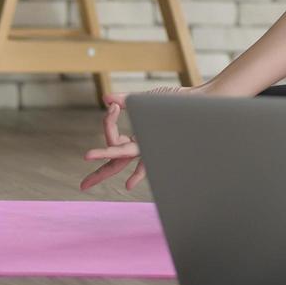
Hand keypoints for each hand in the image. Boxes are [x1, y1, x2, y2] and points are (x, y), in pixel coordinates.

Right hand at [79, 84, 201, 192]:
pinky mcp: (164, 142)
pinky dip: (138, 169)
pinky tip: (129, 183)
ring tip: (90, 159)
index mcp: (139, 136)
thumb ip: (125, 101)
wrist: (202, 100)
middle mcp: (144, 145)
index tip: (111, 106)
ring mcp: (153, 145)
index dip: (107, 123)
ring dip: (107, 156)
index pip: (113, 140)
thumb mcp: (145, 100)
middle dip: (99, 173)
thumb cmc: (177, 102)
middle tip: (82, 186)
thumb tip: (105, 97)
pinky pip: (147, 156)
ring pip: (125, 155)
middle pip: (115, 161)